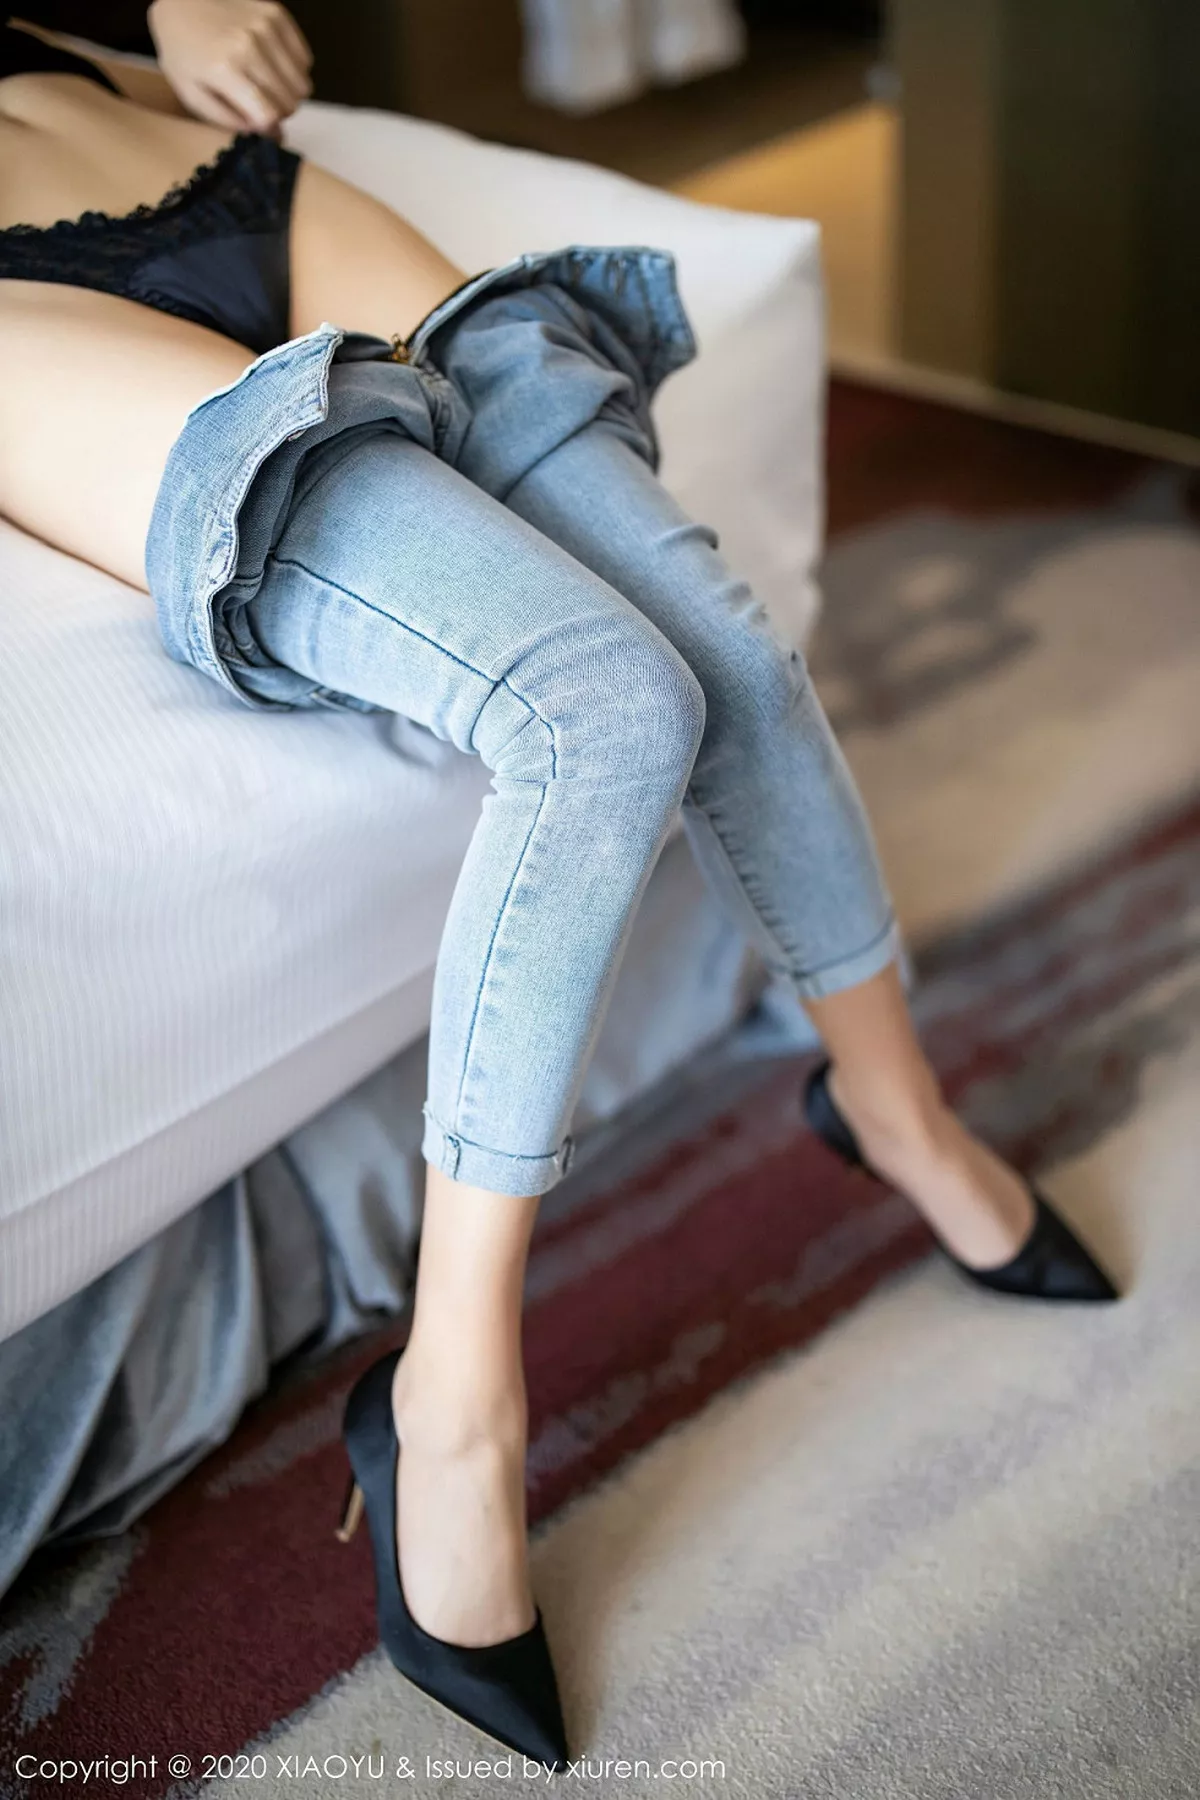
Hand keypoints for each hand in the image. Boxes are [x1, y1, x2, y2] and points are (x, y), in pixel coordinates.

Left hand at [147, 0, 312, 133]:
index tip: (258, 123)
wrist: (180, 2)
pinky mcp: (277, 14)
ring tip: (266, 84)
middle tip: (260, 103)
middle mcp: (250, 45)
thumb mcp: (192, 95)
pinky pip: (305, 60)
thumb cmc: (183, 53)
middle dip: (278, 111)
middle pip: (290, 102)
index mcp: (226, 69)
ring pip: (302, 84)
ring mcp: (266, 27)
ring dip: (288, 92)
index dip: (268, 127)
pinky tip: (272, 64)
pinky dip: (293, 69)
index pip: (270, 115)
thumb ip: (229, 121)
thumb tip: (268, 133)